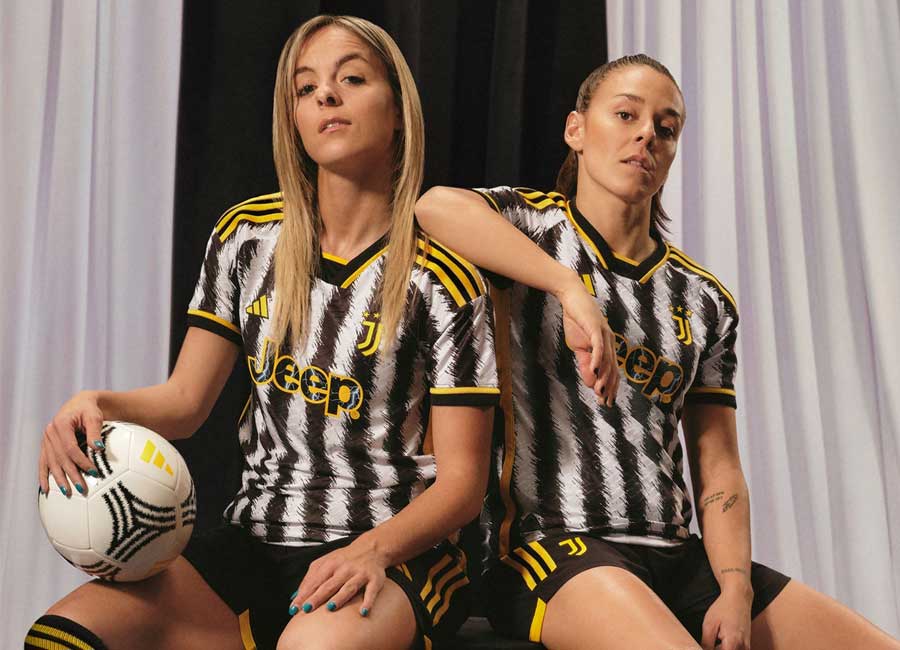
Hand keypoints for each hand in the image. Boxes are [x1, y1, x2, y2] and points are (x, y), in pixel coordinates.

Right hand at [38, 391, 103, 496]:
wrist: (81, 404)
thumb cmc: (90, 410)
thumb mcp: (95, 417)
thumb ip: (95, 432)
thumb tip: (98, 448)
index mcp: (61, 424)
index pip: (71, 448)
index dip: (82, 462)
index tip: (93, 472)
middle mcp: (50, 432)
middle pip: (60, 458)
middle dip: (71, 475)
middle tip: (82, 488)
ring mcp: (46, 439)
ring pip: (51, 463)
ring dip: (58, 479)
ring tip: (67, 492)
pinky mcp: (46, 445)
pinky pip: (43, 462)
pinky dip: (44, 476)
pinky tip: (46, 488)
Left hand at [289, 535, 389, 617]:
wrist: (372, 547)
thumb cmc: (345, 558)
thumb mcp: (325, 562)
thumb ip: (310, 577)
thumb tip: (295, 596)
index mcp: (331, 564)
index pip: (314, 581)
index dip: (304, 594)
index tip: (294, 608)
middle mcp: (345, 568)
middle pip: (329, 585)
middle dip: (317, 597)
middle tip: (306, 609)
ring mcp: (360, 573)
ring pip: (348, 587)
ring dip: (339, 598)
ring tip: (330, 608)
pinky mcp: (375, 579)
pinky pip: (372, 591)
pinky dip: (368, 601)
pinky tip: (363, 612)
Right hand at [556, 278, 618, 405]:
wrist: (572, 298)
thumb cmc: (576, 321)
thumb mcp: (579, 346)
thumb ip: (585, 363)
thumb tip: (591, 381)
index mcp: (607, 346)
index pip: (612, 370)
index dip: (610, 387)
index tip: (606, 402)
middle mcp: (610, 341)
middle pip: (612, 368)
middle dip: (609, 386)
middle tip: (605, 402)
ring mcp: (604, 334)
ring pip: (606, 359)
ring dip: (603, 377)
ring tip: (600, 391)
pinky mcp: (595, 327)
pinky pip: (598, 345)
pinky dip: (597, 358)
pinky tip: (594, 369)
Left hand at [701, 588, 752, 649]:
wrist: (739, 598)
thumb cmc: (724, 608)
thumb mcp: (709, 624)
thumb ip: (706, 643)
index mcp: (733, 643)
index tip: (706, 645)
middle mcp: (743, 647)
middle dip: (716, 649)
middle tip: (713, 636)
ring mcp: (747, 646)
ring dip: (722, 649)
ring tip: (716, 638)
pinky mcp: (747, 644)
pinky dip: (728, 648)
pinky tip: (721, 640)